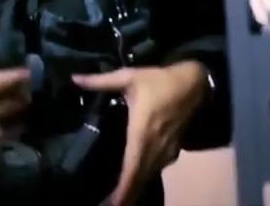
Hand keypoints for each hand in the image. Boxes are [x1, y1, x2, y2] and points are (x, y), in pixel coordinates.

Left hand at [73, 61, 209, 205]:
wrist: (195, 84)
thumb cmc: (160, 80)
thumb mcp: (129, 77)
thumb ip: (100, 81)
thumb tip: (75, 79)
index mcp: (141, 133)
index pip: (131, 168)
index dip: (123, 188)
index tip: (112, 204)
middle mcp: (154, 147)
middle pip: (140, 179)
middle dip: (126, 196)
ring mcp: (166, 151)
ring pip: (149, 176)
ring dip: (135, 189)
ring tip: (118, 201)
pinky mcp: (173, 150)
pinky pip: (156, 169)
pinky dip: (144, 179)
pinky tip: (134, 181)